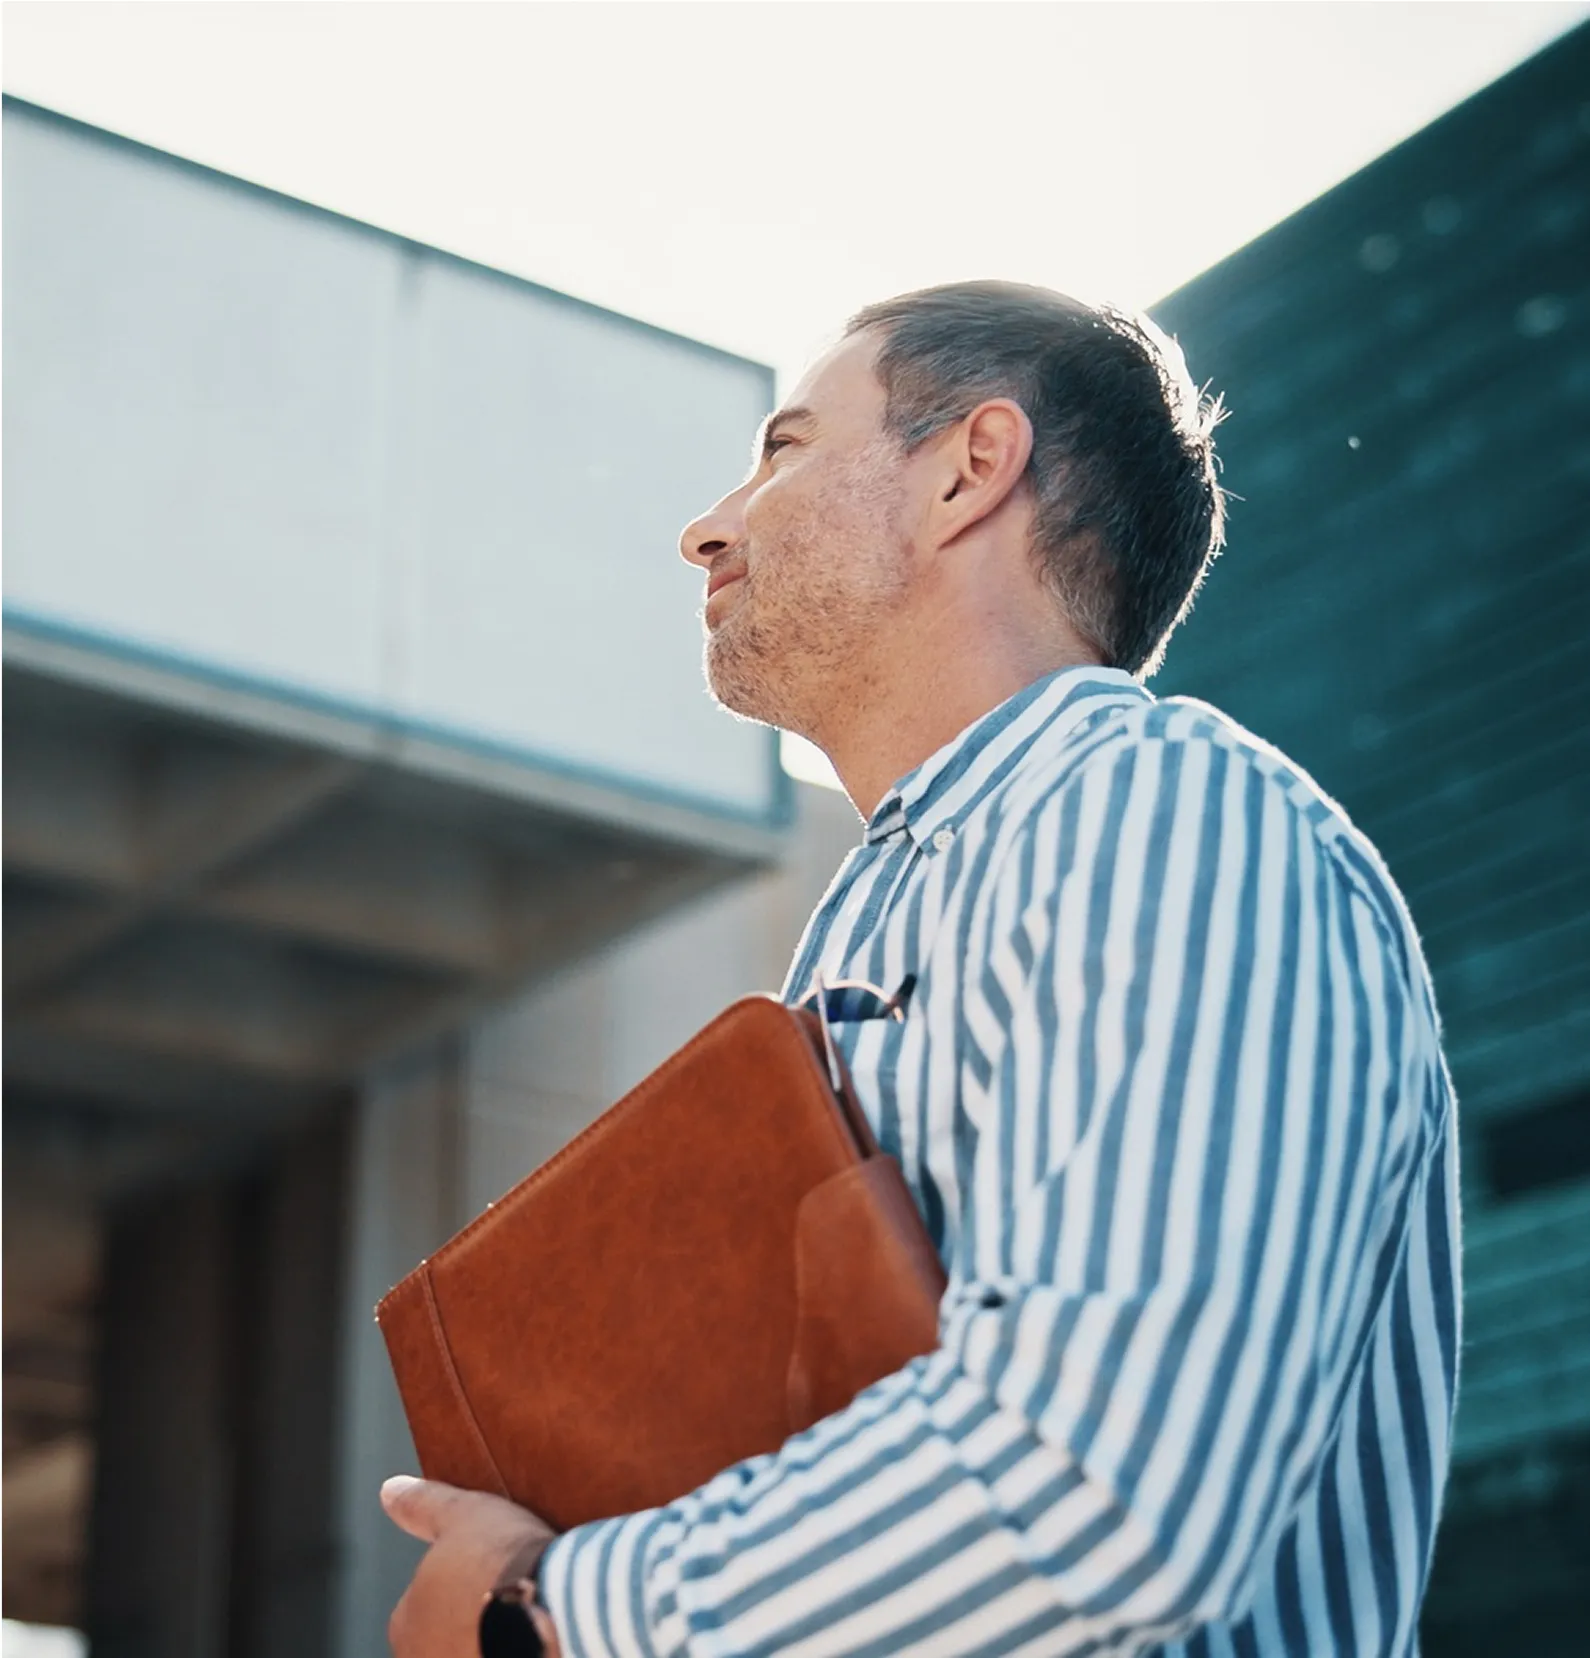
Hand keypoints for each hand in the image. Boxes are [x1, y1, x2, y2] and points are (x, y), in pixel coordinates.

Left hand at [382, 1475, 561, 1656]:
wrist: (549, 1606)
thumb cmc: (501, 1561)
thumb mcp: (461, 1513)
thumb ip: (423, 1505)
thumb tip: (392, 1490)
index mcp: (405, 1622)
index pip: (418, 1607)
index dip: (454, 1586)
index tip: (481, 1574)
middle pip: (441, 1636)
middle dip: (467, 1619)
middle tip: (502, 1595)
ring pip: (468, 1648)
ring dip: (488, 1637)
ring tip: (522, 1615)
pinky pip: (502, 1654)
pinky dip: (514, 1647)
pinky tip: (534, 1634)